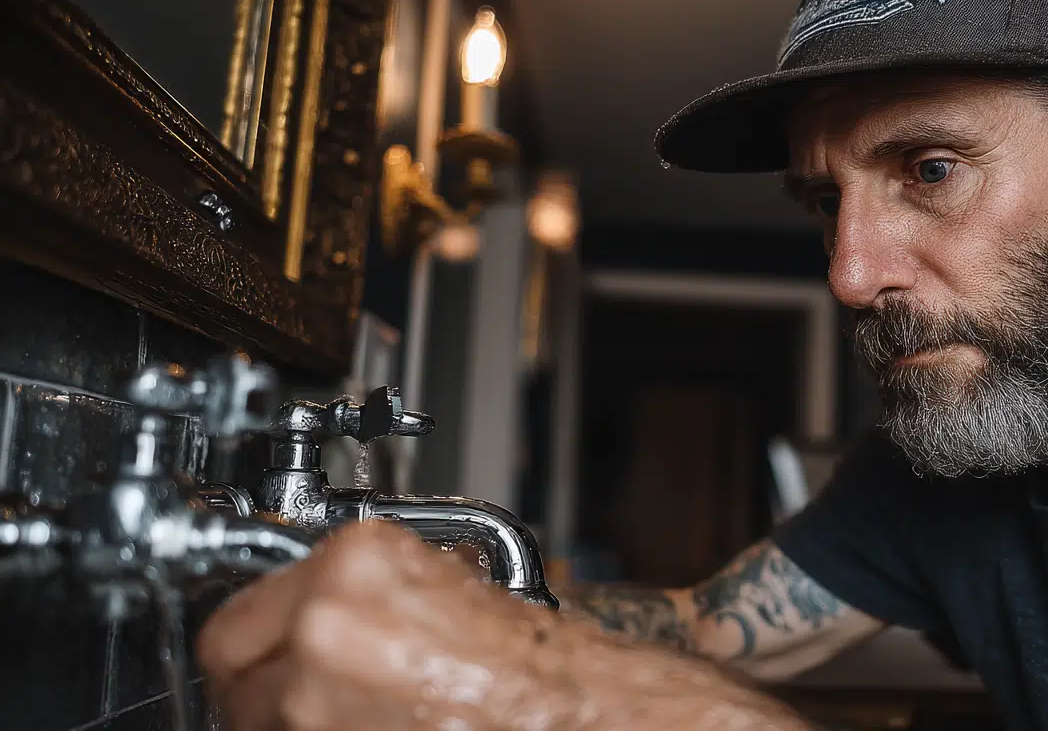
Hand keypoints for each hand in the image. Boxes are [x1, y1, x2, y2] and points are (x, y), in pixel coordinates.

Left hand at [197, 521, 809, 729]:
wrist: (589, 712)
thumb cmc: (539, 655)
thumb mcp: (444, 582)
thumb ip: (355, 587)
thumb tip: (302, 606)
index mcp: (354, 563)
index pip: (237, 607)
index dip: (257, 633)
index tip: (264, 646)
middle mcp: (326, 628)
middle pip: (229, 668)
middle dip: (256, 680)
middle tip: (293, 686)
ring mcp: (323, 704)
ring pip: (259, 721)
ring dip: (292, 718)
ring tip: (362, 709)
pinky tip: (378, 727)